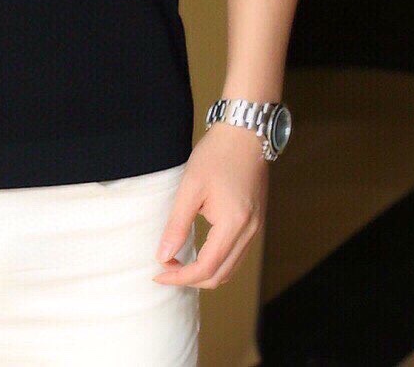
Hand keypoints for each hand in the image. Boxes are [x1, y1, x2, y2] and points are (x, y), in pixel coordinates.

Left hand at [153, 123, 267, 287]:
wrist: (244, 134)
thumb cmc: (216, 155)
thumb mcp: (190, 187)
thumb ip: (177, 224)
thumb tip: (163, 255)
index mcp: (234, 225)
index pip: (206, 268)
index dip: (180, 277)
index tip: (158, 273)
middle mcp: (249, 233)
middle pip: (220, 276)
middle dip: (190, 279)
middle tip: (165, 268)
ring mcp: (255, 229)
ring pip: (230, 269)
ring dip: (204, 272)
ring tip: (178, 262)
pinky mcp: (255, 222)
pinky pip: (236, 255)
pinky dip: (217, 262)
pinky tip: (198, 252)